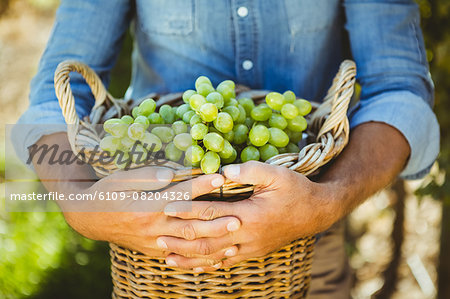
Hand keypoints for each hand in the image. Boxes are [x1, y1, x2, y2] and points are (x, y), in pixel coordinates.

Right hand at [63, 166, 240, 257]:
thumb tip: (171, 174)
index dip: (201, 185)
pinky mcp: (154, 251)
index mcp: (146, 206)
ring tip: (234, 242)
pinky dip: (199, 260)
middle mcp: (153, 227)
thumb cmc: (107, 192)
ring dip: (212, 245)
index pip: (180, 194)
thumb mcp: (121, 178)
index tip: (221, 177)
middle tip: (239, 218)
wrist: (90, 218)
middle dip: (215, 222)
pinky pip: (180, 258)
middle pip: (189, 225)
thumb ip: (147, 176)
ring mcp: (154, 242)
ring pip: (188, 246)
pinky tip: (216, 260)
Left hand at [159, 161, 337, 270]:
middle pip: (207, 240)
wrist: (316, 213)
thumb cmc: (295, 190)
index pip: (211, 213)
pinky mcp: (254, 252)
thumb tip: (222, 170)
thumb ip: (249, 171)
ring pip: (214, 257)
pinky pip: (227, 263)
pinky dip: (208, 266)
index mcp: (250, 215)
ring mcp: (250, 248)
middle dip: (181, 238)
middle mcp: (247, 236)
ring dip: (189, 257)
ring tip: (168, 257)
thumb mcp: (276, 174)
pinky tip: (195, 267)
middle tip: (157, 236)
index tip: (167, 207)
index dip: (187, 210)